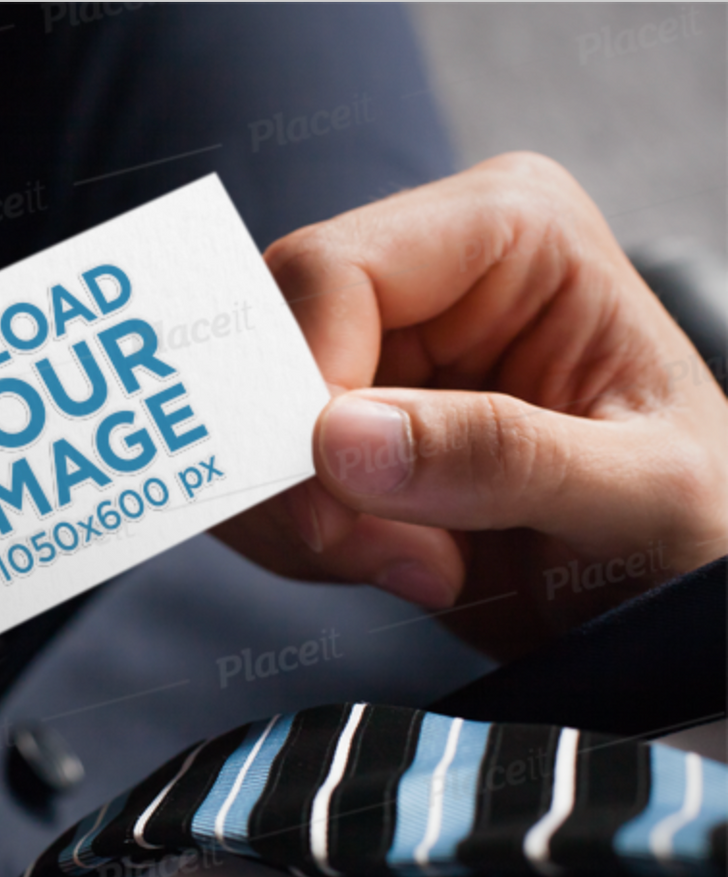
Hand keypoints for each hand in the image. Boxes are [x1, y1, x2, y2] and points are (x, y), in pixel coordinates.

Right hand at [214, 153, 727, 657]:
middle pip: (266, 343)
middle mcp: (427, 273)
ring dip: (301, 516)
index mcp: (511, 233)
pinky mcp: (340, 425)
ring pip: (243, 417)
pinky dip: (295, 537)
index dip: (306, 386)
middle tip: (378, 551)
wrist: (673, 594)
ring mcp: (374, 349)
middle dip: (298, 469)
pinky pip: (255, 472)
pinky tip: (392, 563)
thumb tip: (344, 441)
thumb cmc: (694, 528)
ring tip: (418, 564)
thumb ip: (504, 459)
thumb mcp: (639, 496)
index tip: (341, 501)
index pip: (333, 273)